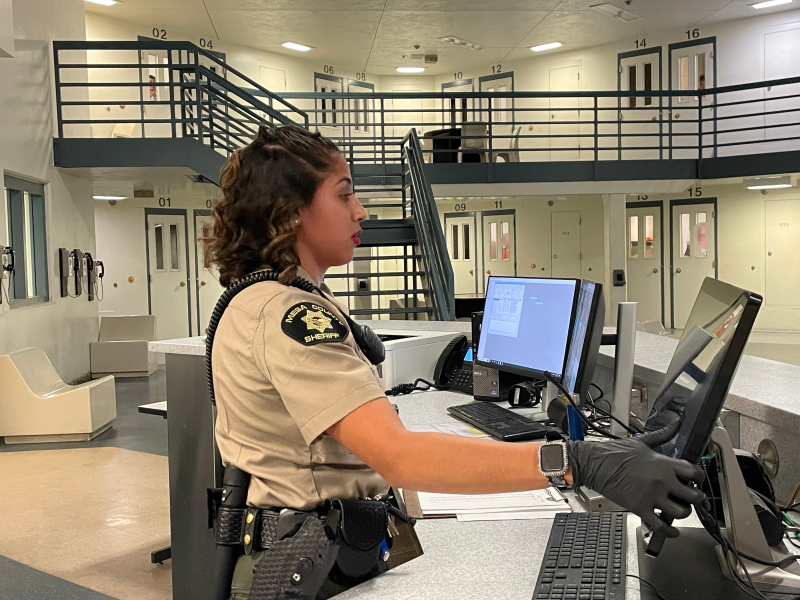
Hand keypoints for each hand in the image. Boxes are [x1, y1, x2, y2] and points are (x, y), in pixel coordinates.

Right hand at [567, 421, 704, 536]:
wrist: (595, 464)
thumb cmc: (615, 453)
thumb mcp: (641, 441)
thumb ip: (662, 435)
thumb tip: (676, 424)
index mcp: (663, 464)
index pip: (694, 472)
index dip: (699, 476)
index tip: (697, 478)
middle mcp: (661, 482)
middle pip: (693, 496)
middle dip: (696, 498)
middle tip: (694, 497)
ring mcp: (651, 497)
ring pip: (681, 512)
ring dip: (684, 512)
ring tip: (681, 509)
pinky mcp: (640, 508)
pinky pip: (660, 525)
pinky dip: (670, 531)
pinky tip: (673, 530)